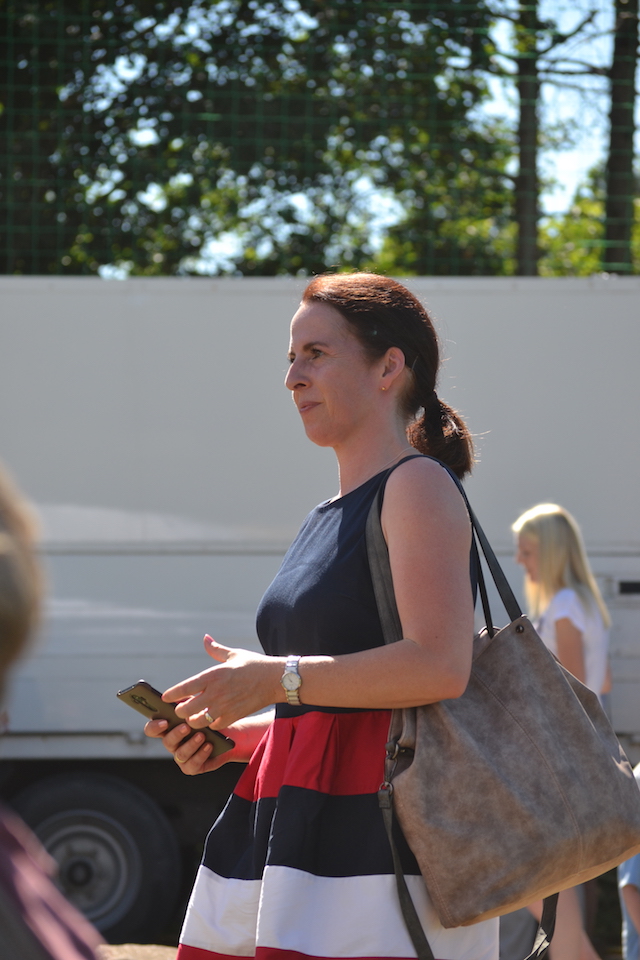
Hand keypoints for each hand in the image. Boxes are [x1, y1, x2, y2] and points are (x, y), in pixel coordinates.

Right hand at [144, 713, 271, 774]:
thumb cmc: (209, 715)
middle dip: (176, 734)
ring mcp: (182, 756)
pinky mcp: (194, 766)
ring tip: (202, 735)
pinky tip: (209, 745)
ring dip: (191, 744)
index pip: (153, 729)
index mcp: (169, 728)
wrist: (229, 730)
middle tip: (186, 726)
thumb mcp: (197, 706)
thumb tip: (176, 695)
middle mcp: (173, 743)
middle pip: (167, 741)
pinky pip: (192, 765)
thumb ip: (185, 703)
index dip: (155, 726)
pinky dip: (200, 755)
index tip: (164, 720)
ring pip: (180, 754)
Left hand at [162, 635, 282, 729]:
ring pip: (197, 722)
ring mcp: (224, 707)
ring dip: (193, 720)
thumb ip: (215, 649)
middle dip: (181, 711)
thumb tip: (205, 638)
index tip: (165, 697)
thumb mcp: (233, 654)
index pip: (184, 688)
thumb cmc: (254, 665)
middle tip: (182, 709)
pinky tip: (211, 719)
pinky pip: (213, 726)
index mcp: (213, 675)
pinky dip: (210, 725)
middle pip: (186, 709)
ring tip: (194, 717)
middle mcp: (216, 692)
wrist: (276, 680)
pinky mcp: (233, 717)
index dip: (171, 694)